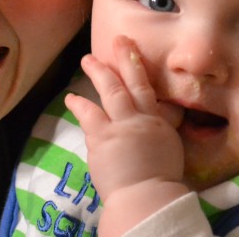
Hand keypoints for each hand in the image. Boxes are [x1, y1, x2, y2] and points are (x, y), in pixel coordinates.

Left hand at [64, 35, 185, 201]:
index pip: (147, 90)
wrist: (146, 198)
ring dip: (97, 74)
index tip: (130, 47)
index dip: (137, 65)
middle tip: (116, 40)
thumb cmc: (160, 182)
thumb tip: (151, 122)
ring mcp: (118, 127)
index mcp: (157, 124)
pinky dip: (79, 106)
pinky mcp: (101, 139)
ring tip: (86, 60)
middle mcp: (138, 120)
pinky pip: (88, 117)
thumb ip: (157, 132)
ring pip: (108, 93)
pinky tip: (71, 99)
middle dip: (122, 59)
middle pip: (128, 83)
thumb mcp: (167, 150)